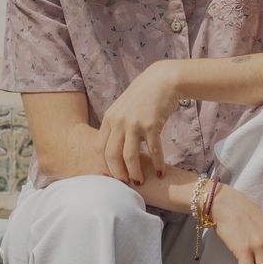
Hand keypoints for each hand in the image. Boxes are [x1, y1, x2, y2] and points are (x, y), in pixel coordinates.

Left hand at [98, 62, 182, 183]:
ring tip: (140, 181)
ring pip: (129, 156)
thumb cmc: (144, 97)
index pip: (99, 148)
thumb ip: (116, 126)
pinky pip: (153, 150)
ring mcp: (134, 123)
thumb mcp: (123, 109)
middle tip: (125, 183)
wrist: (163, 80)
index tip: (111, 176)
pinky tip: (160, 172)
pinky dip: (157, 163)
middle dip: (117, 174)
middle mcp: (118, 121)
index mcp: (109, 118)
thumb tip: (112, 150)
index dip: (104, 165)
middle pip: (111, 155)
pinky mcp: (151, 124)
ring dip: (134, 172)